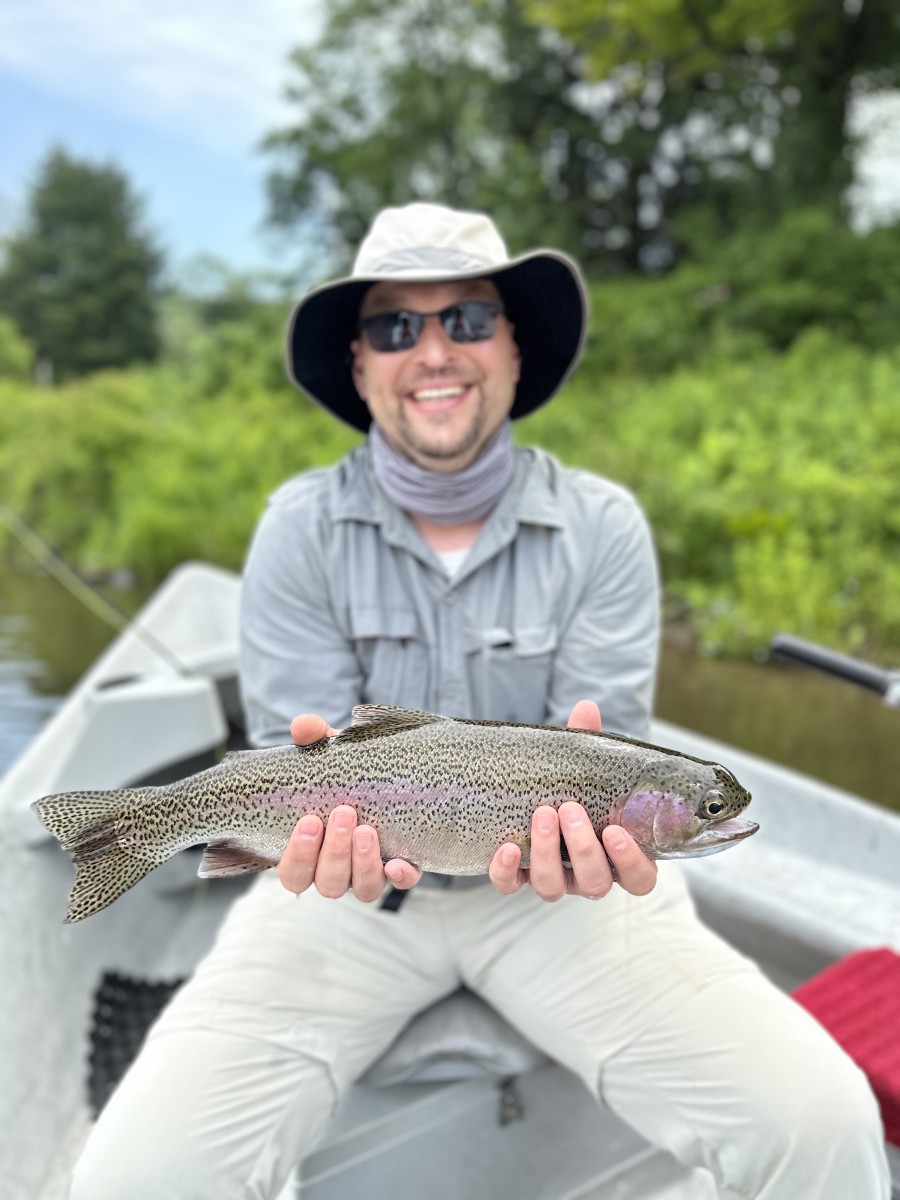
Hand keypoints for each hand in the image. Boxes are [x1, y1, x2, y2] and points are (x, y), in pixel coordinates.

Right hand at [277, 714, 421, 901]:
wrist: (386, 775)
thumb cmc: (345, 774)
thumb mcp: (329, 755)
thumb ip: (314, 741)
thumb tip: (303, 726)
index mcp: (310, 853)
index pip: (294, 874)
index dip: (299, 856)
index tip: (310, 820)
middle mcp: (337, 871)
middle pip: (328, 883)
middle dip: (335, 851)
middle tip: (344, 813)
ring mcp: (369, 873)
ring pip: (362, 888)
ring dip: (363, 863)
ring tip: (367, 830)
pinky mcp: (401, 868)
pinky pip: (400, 883)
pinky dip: (400, 876)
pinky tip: (398, 864)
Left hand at [488, 699, 657, 901]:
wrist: (531, 794)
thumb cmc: (575, 787)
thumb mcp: (586, 768)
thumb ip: (590, 743)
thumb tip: (586, 708)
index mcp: (617, 855)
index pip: (639, 878)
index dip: (632, 862)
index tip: (616, 831)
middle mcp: (588, 874)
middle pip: (595, 882)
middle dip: (582, 847)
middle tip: (570, 809)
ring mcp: (554, 879)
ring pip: (554, 887)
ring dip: (548, 853)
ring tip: (543, 814)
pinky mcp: (519, 878)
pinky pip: (511, 885)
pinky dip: (507, 871)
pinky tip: (506, 847)